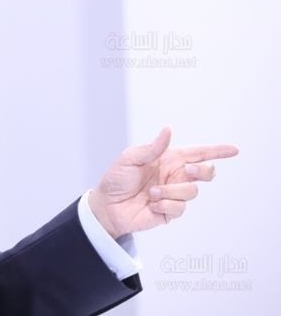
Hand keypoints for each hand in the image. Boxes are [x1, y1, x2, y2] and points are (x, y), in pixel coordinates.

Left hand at [88, 126, 238, 239]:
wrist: (107, 206)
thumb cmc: (116, 179)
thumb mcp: (129, 159)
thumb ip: (151, 148)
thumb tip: (168, 130)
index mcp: (168, 159)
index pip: (197, 153)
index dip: (217, 151)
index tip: (234, 149)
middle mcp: (174, 175)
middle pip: (205, 172)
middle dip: (201, 170)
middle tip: (186, 170)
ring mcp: (174, 194)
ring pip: (192, 191)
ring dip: (171, 191)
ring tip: (150, 193)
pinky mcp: (170, 211)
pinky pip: (179, 208)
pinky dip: (164, 205)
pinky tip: (151, 204)